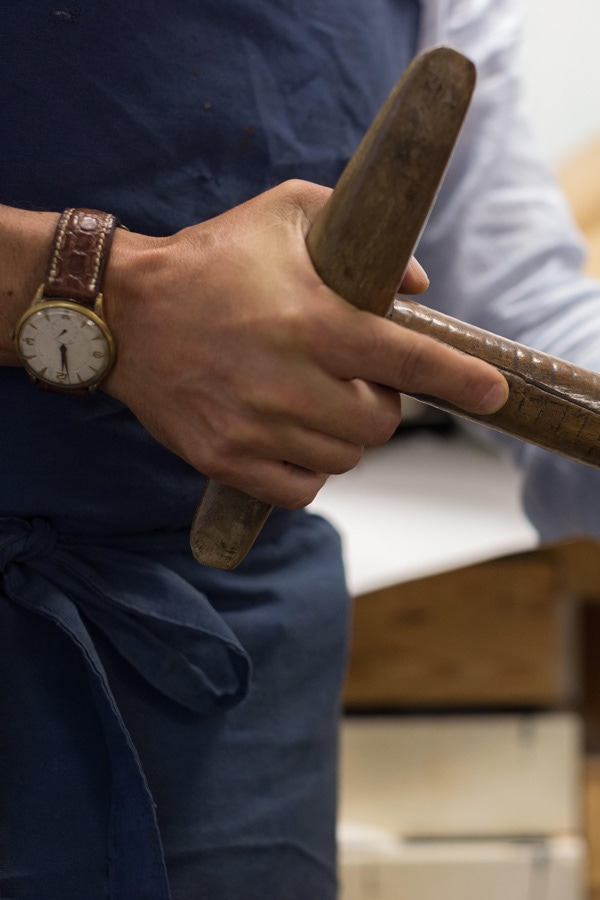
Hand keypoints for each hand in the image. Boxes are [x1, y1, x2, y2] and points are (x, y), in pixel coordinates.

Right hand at [103, 180, 507, 507]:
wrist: (124, 311)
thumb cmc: (210, 259)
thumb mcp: (284, 214)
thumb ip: (361, 242)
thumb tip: (419, 285)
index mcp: (314, 320)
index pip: (410, 359)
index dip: (461, 379)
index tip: (494, 392)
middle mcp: (290, 380)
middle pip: (381, 421)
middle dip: (381, 402)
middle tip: (354, 379)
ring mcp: (256, 427)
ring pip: (345, 457)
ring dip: (344, 434)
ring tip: (315, 401)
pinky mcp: (226, 459)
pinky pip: (302, 488)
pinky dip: (310, 468)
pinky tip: (292, 436)